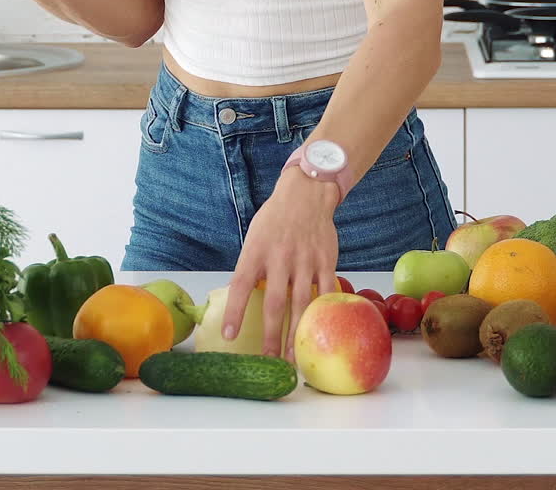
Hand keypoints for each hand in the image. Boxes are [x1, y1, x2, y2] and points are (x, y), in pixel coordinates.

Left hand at [221, 168, 339, 361]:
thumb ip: (250, 268)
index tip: (230, 336)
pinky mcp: (325, 260)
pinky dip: (323, 314)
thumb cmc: (275, 220)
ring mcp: (305, 260)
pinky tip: (322, 332)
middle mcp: (280, 257)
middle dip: (271, 335)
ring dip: (297, 334)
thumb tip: (237, 300)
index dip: (235, 312)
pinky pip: (326, 293)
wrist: (307, 194)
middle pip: (274, 303)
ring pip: (301, 304)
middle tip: (269, 361)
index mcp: (256, 251)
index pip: (241, 285)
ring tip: (294, 358)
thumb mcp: (254, 238)